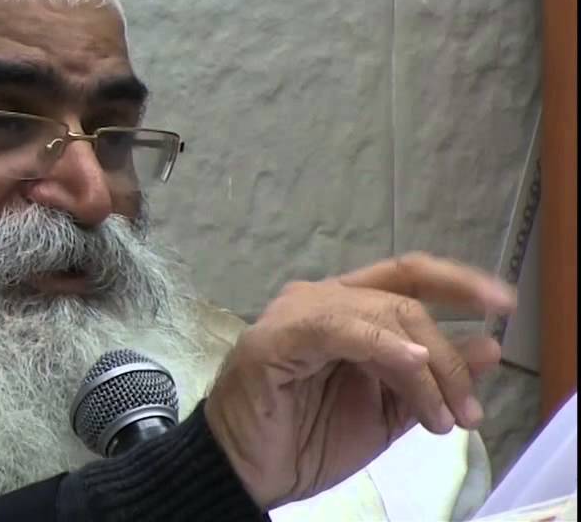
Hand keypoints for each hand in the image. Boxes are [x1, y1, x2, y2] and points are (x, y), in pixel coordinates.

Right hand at [204, 253, 515, 509]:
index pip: (408, 277)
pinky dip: (382, 346)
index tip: (503, 305)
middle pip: (404, 302)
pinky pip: (339, 329)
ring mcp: (295, 314)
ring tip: (438, 419)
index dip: (458, 282)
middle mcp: (321, 299)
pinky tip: (412, 368)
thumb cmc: (307, 440)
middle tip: (465, 413)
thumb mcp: (389, 410)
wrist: (248, 473)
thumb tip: (489, 345)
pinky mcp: (274, 338)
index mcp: (347, 310)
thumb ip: (433, 378)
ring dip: (425, 369)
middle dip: (448, 360)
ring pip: (382, 315)